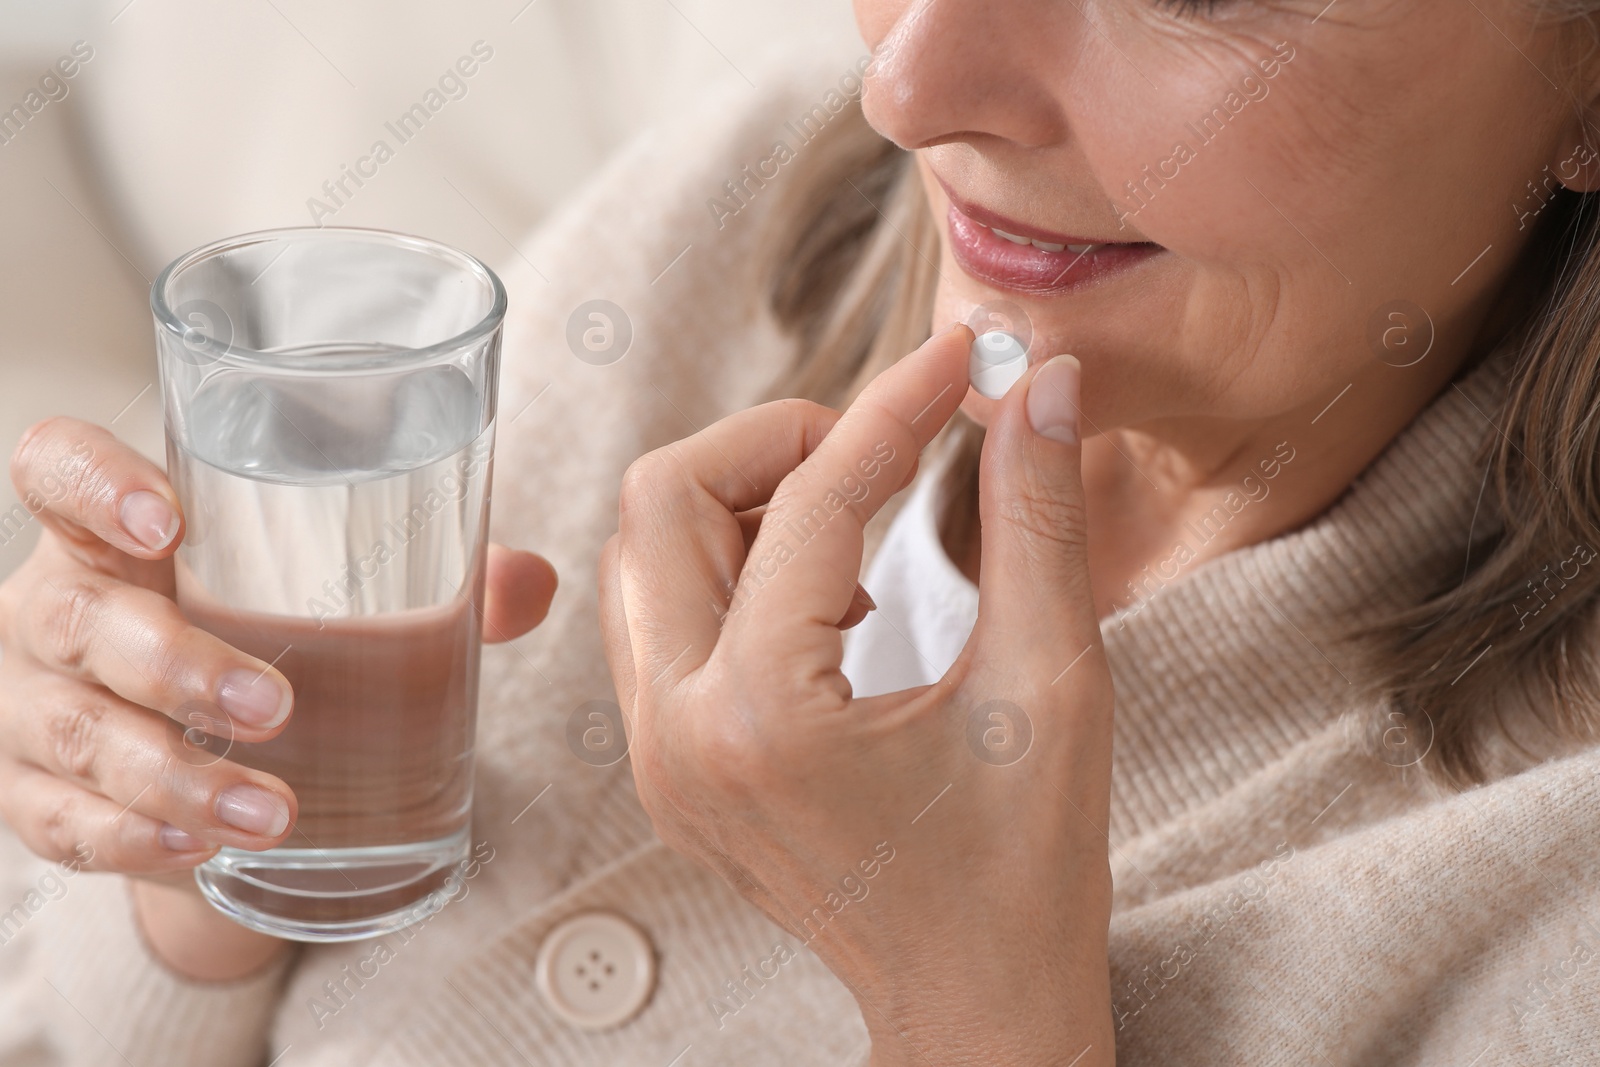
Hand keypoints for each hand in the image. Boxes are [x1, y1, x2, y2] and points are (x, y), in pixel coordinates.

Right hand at [0, 417, 555, 977]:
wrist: (206, 749)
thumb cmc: (270, 634)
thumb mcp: (335, 596)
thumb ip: (436, 580)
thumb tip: (533, 583)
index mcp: (118, 530)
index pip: (59, 468)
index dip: (93, 483)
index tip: (167, 521)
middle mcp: (58, 606)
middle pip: (76, 616)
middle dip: (173, 664)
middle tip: (274, 706)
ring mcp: (32, 703)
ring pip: (72, 730)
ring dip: (172, 777)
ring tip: (272, 812)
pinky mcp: (36, 794)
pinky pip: (59, 821)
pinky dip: (131, 839)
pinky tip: (200, 849)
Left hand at [599, 325, 1114, 1065]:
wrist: (972, 1005)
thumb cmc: (1022, 876)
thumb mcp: (1049, 689)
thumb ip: (1037, 523)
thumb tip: (1036, 391)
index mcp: (765, 719)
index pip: (813, 501)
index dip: (897, 409)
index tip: (960, 362)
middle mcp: (678, 733)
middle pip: (662, 498)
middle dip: (776, 439)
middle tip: (885, 443)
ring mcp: (659, 754)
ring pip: (646, 549)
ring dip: (745, 498)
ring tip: (857, 517)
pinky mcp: (669, 762)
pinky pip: (661, 612)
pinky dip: (732, 564)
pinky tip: (827, 591)